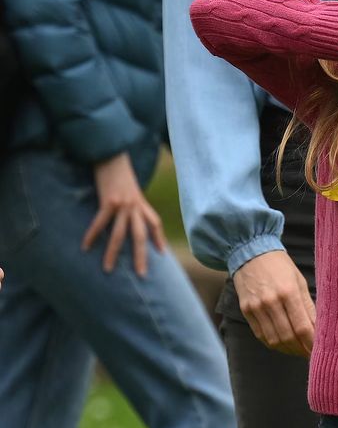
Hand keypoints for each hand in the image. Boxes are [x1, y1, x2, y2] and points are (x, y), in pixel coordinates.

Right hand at [82, 152, 166, 275]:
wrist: (111, 152)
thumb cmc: (117, 169)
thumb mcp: (130, 186)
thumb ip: (131, 199)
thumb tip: (127, 209)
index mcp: (141, 202)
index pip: (154, 223)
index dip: (158, 238)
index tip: (162, 252)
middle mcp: (135, 205)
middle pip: (140, 236)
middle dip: (141, 256)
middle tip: (142, 275)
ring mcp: (123, 204)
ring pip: (120, 234)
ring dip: (113, 253)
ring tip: (108, 269)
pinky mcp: (109, 201)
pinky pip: (101, 223)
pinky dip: (92, 235)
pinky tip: (86, 246)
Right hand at [233, 249, 315, 356]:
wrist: (251, 253)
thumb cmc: (280, 266)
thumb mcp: (299, 281)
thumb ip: (308, 306)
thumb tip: (319, 328)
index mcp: (288, 292)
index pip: (302, 327)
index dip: (311, 343)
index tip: (319, 350)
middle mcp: (270, 301)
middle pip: (288, 337)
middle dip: (301, 349)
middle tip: (310, 354)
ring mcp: (256, 307)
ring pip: (274, 340)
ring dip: (288, 350)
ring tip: (299, 350)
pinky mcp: (246, 311)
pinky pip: (261, 335)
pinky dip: (274, 344)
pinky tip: (284, 344)